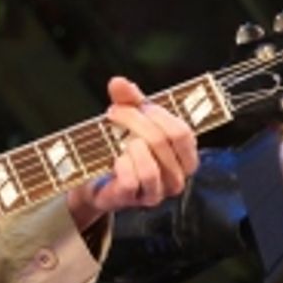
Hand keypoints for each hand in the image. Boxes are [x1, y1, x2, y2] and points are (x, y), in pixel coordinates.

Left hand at [66, 76, 199, 229]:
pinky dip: (121, 166)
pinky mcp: (136, 200)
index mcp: (185, 156)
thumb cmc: (123, 149)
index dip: (158, 115)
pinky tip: (115, 160)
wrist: (97, 180)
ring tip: (118, 142)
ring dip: (130, 147)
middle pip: (162, 143)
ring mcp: (158, 192)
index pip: (182, 132)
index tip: (137, 105)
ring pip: (151, 167)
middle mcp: (177, 177)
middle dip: (135, 122)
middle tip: (113, 113)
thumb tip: (117, 82)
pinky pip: (132, 181)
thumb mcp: (131, 120)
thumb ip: (129, 100)